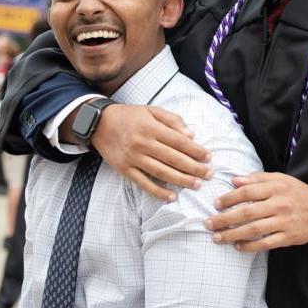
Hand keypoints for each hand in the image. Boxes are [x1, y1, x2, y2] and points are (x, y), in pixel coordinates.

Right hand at [90, 104, 211, 200]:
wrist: (99, 123)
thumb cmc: (129, 116)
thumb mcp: (151, 110)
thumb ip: (172, 120)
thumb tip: (192, 134)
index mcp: (151, 127)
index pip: (179, 141)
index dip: (195, 150)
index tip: (209, 157)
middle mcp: (143, 143)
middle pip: (173, 159)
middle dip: (194, 168)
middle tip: (209, 174)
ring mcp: (133, 158)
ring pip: (161, 172)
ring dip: (181, 180)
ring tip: (197, 185)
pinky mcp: (125, 169)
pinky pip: (144, 183)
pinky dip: (158, 191)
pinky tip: (171, 197)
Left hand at [205, 172, 307, 252]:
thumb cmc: (300, 194)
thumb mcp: (282, 180)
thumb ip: (258, 179)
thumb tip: (234, 180)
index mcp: (277, 187)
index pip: (247, 191)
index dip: (229, 198)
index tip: (216, 204)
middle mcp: (279, 204)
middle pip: (246, 212)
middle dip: (224, 218)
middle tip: (208, 223)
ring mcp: (284, 222)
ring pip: (253, 229)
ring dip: (232, 234)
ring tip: (217, 237)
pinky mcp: (287, 237)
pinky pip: (264, 243)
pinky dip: (249, 246)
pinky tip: (237, 246)